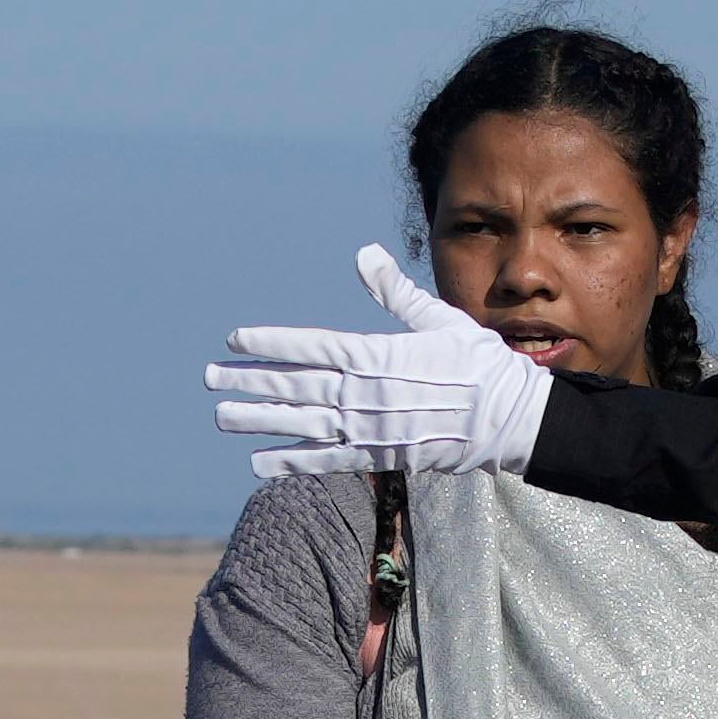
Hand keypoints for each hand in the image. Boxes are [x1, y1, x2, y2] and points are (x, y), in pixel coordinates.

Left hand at [205, 244, 555, 482]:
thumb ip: (394, 292)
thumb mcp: (438, 318)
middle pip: (295, 385)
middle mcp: (365, 392)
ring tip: (222, 416)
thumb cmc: (478, 362)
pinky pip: (327, 461)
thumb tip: (363, 255)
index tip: (236, 341)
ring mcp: (370, 427)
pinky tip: (259, 463)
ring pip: (302, 422)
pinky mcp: (380, 455)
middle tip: (209, 378)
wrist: (508, 417)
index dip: (270, 343)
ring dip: (259, 420)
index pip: (310, 346)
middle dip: (249, 380)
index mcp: (376, 354)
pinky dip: (291, 462)